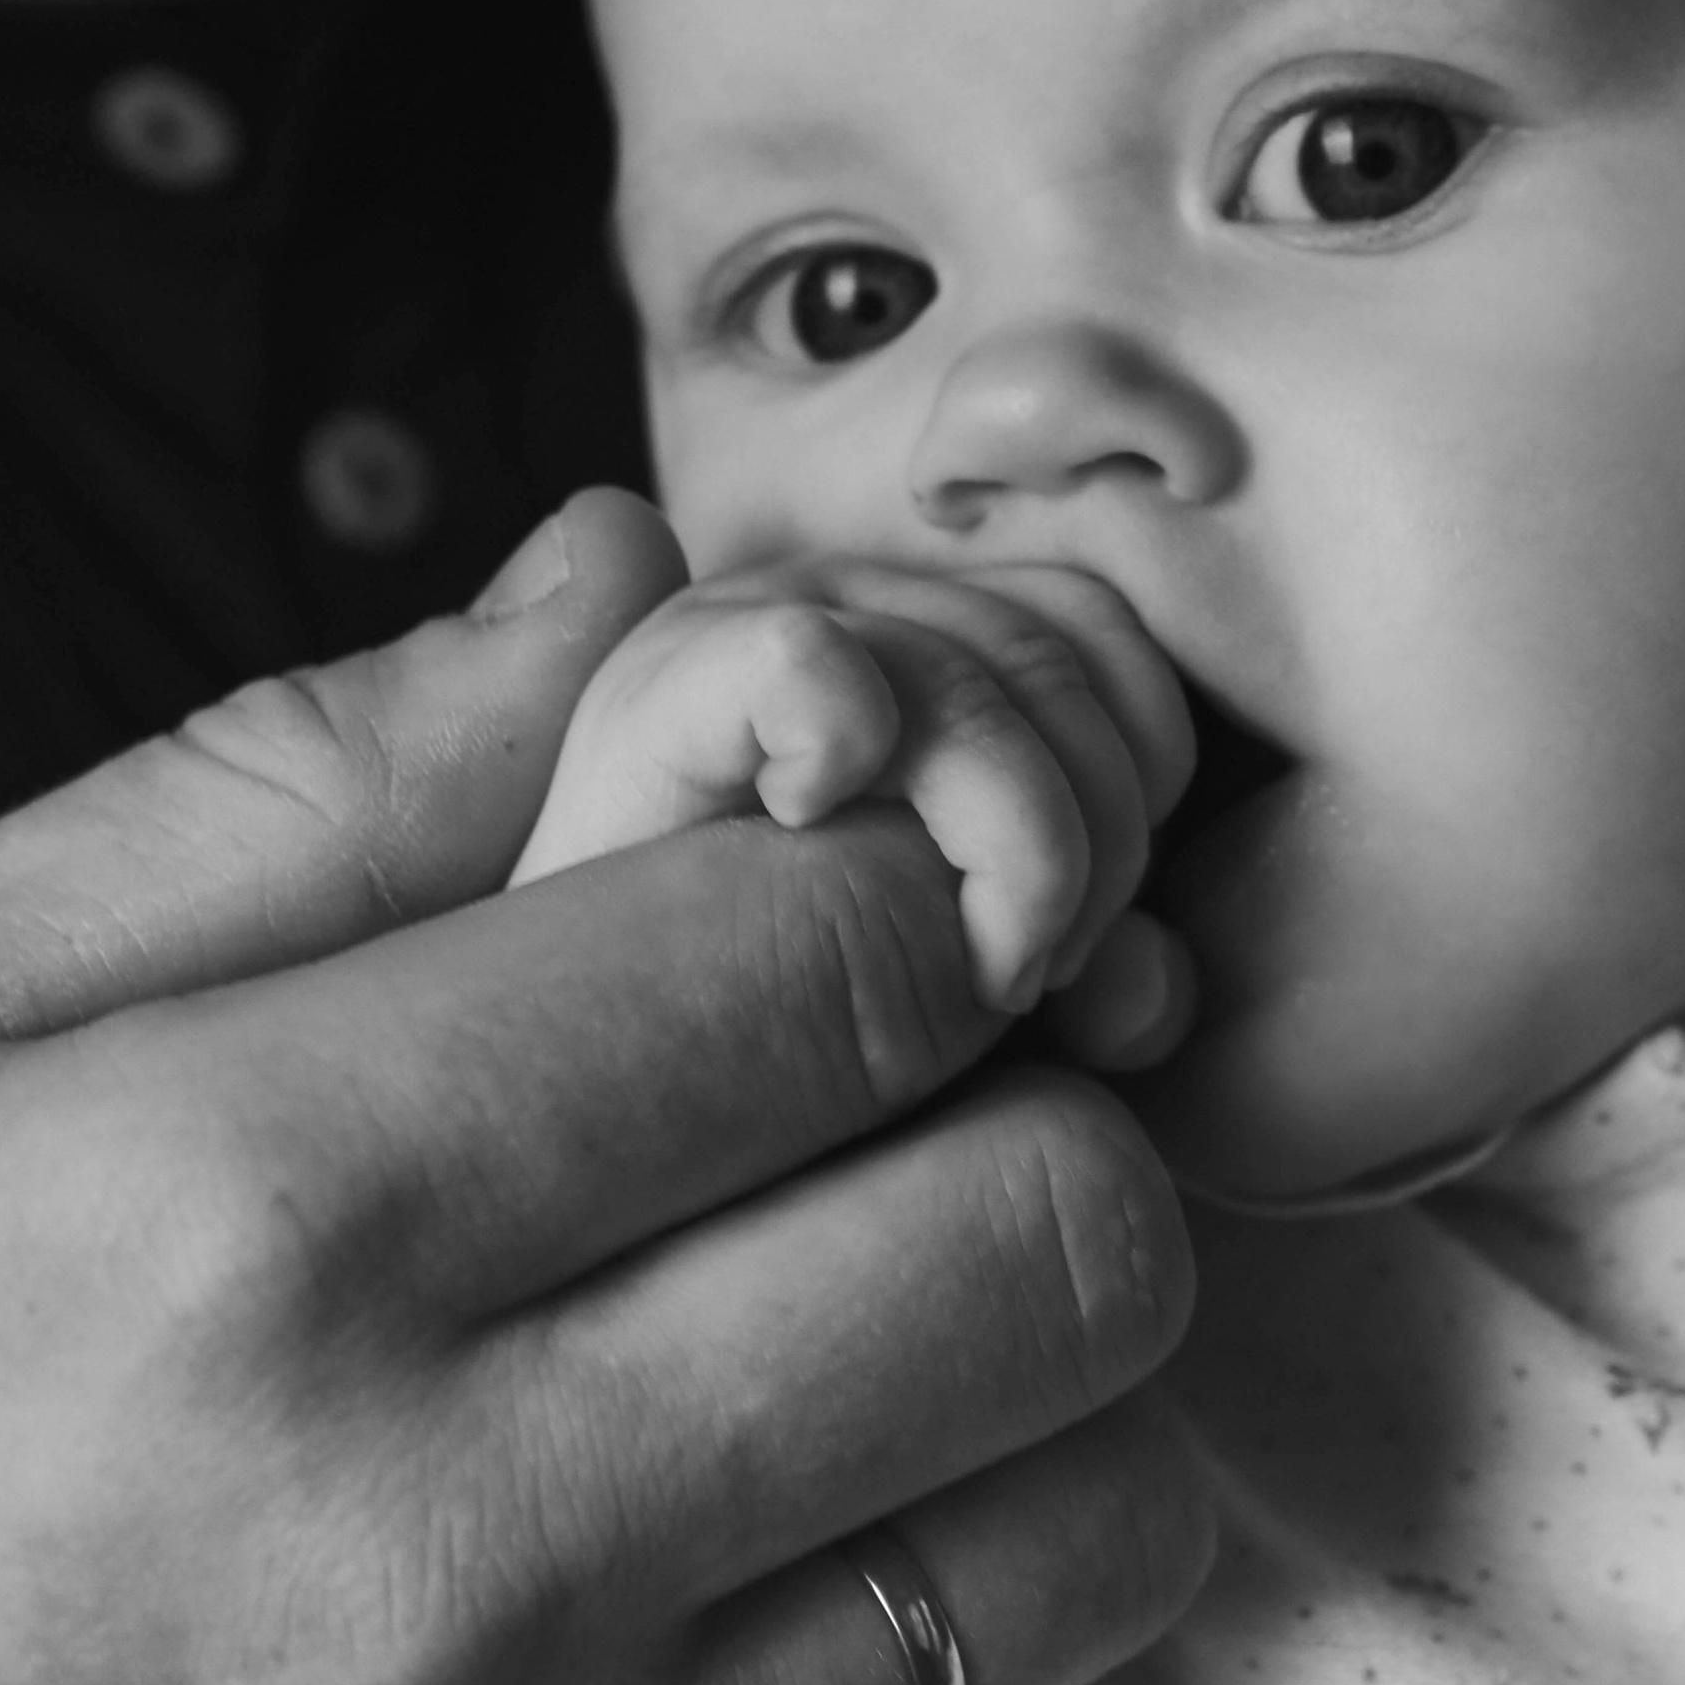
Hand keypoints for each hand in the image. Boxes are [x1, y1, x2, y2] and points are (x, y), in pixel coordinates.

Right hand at [0, 490, 1207, 1684]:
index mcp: (259, 1209)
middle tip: (851, 1084)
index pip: (839, 952)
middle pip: (1049, 1216)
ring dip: (1036, 1359)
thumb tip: (627, 584)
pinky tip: (804, 1543)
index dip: (883, 862)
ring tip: (839, 1312)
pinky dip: (996, 1614)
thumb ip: (291, 781)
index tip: (806, 874)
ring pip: (1110, 1501)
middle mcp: (463, 1534)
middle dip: (1008, 1088)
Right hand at [512, 551, 1198, 1062]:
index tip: (1081, 952)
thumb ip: (1075, 980)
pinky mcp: (652, 695)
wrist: (524, 1077)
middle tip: (1033, 982)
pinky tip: (825, 843)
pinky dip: (850, 748)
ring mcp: (730, 633)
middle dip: (1100, 836)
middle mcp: (818, 606)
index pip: (1092, 630)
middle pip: (1071, 644)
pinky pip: (818, 667)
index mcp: (892, 648)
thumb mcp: (954, 1017)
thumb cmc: (736, 1057)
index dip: (1131, 785)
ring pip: (985, 673)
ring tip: (968, 973)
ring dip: (1018, 843)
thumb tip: (1160, 993)